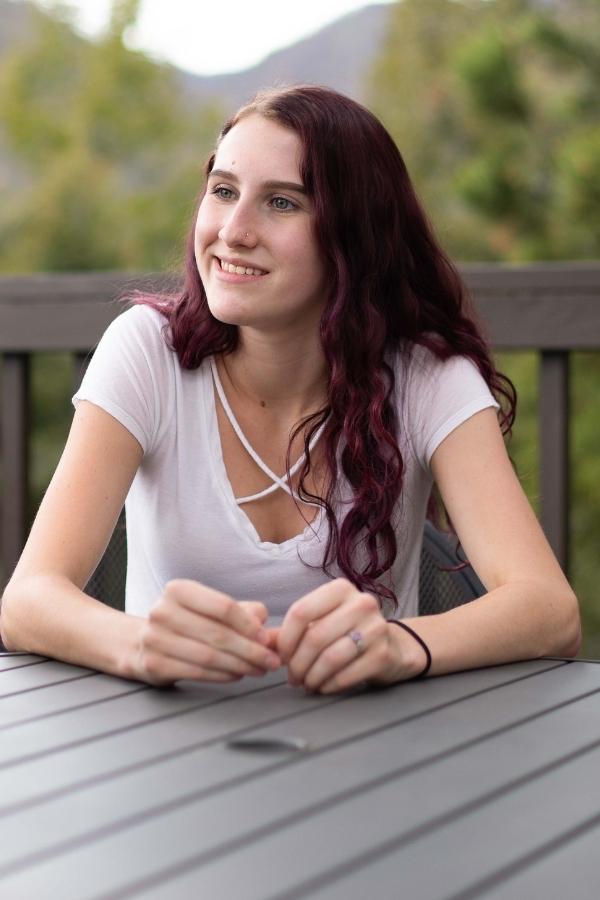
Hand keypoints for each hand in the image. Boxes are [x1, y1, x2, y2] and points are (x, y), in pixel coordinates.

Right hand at [134, 580, 281, 685]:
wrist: (140, 642)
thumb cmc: (186, 623)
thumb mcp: (211, 609)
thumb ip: (243, 612)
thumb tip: (267, 627)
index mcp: (178, 590)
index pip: (223, 606)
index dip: (249, 625)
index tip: (266, 638)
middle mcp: (162, 611)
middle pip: (218, 633)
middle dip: (251, 650)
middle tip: (271, 661)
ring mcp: (154, 638)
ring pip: (209, 656)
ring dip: (240, 665)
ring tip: (259, 669)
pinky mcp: (154, 664)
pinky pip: (197, 672)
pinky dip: (223, 676)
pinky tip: (237, 675)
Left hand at [276, 579, 406, 693]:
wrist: (393, 646)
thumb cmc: (348, 632)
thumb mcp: (322, 621)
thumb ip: (292, 630)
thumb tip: (262, 641)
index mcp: (340, 589)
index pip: (300, 612)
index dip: (285, 639)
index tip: (281, 657)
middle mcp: (361, 603)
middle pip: (314, 637)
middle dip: (297, 664)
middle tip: (293, 678)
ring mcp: (375, 627)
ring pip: (330, 658)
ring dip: (312, 677)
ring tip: (307, 683)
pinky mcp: (382, 653)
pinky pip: (346, 674)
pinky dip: (329, 685)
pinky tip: (324, 686)